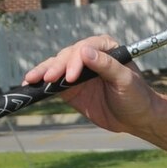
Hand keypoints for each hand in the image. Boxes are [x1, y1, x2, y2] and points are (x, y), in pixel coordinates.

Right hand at [22, 35, 154, 136]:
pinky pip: (52, 82)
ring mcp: (77, 71)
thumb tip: (84, 51)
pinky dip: (40, 83)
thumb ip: (107, 66)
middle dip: (57, 67)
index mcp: (105, 48)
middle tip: (49, 79)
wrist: (136, 119)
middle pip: (67, 56)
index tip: (71, 77)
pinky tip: (29, 84)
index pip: (85, 48)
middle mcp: (88, 56)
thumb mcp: (125, 81)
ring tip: (31, 79)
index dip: (75, 61)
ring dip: (43, 72)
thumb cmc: (137, 97)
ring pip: (56, 66)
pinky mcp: (69, 87)